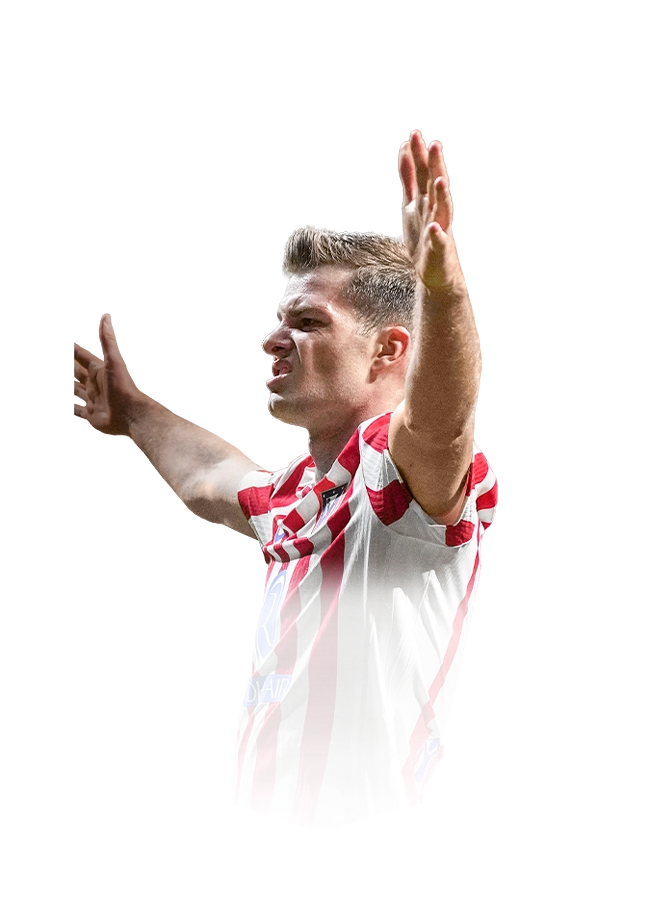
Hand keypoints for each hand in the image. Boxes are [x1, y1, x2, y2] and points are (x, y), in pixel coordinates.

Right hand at [73, 313, 144, 436]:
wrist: (131, 414)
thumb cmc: (123, 387)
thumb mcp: (113, 361)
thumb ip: (108, 340)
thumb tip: (106, 316)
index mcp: (98, 370)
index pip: (82, 356)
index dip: (74, 350)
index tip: (70, 345)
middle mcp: (94, 384)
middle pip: (78, 373)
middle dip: (72, 368)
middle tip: (68, 363)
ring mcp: (92, 399)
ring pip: (78, 391)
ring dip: (73, 387)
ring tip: (70, 384)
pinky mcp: (91, 414)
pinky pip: (80, 411)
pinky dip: (76, 408)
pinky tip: (74, 406)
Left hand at [398, 130, 466, 298]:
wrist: (434, 271)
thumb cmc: (424, 236)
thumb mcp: (411, 204)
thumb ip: (409, 179)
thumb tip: (404, 152)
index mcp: (426, 199)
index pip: (422, 173)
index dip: (418, 155)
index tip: (414, 134)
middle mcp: (435, 210)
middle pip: (435, 185)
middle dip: (435, 166)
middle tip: (434, 144)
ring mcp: (439, 228)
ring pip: (442, 209)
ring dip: (442, 195)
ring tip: (441, 180)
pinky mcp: (438, 249)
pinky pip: (439, 241)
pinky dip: (437, 234)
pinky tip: (434, 228)